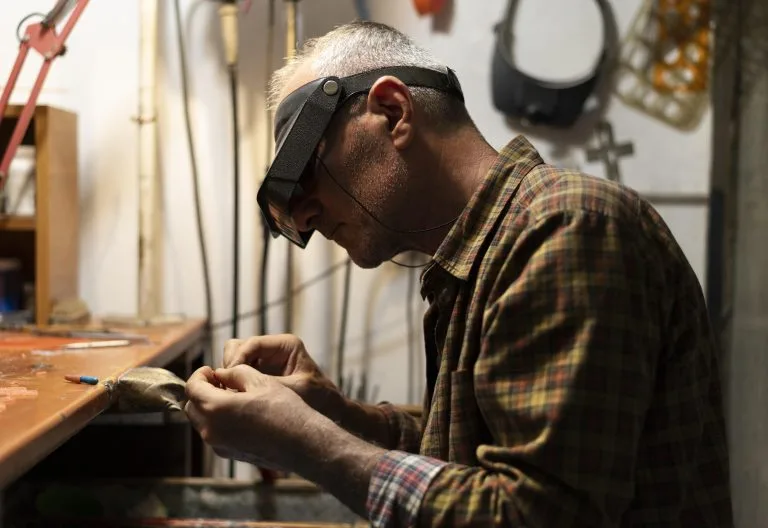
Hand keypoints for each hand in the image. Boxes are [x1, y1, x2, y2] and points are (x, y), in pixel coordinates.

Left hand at [184, 364, 317, 471]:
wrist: (303, 443)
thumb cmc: (284, 410)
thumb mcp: (260, 381)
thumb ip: (236, 373)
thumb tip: (222, 374)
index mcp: (216, 408)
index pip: (192, 387)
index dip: (199, 375)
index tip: (210, 369)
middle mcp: (212, 430)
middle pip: (192, 406)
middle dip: (201, 391)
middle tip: (219, 381)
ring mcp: (219, 445)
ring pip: (202, 421)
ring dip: (209, 407)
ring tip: (231, 396)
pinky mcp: (229, 454)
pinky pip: (214, 434)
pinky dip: (218, 421)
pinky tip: (239, 413)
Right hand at [222, 334, 342, 419]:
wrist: (330, 411)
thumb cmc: (319, 399)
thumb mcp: (294, 390)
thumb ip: (267, 384)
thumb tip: (236, 384)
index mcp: (286, 345)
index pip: (252, 344)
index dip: (237, 359)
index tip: (228, 378)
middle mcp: (273, 349)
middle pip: (238, 348)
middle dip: (230, 366)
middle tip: (228, 388)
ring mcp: (264, 362)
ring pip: (234, 360)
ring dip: (229, 376)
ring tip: (231, 395)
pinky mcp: (259, 375)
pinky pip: (237, 375)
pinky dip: (233, 385)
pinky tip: (234, 399)